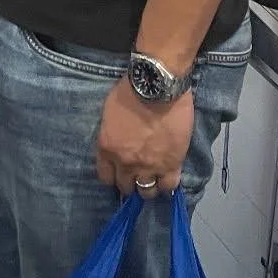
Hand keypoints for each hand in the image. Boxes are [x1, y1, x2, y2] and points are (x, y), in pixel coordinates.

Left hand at [95, 77, 193, 198]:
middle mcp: (125, 163)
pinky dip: (168, 184)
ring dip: (149, 186)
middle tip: (137, 174)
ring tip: (154, 177)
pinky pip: (169, 186)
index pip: (106, 177)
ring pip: (147, 191)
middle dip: (130, 182)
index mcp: (107, 149)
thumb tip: (118, 142)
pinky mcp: (171, 164)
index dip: (114, 176)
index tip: (119, 171)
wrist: (157, 86)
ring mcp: (149, 166)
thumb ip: (112, 134)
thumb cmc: (131, 91)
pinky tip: (168, 177)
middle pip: (126, 187)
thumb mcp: (110, 113)